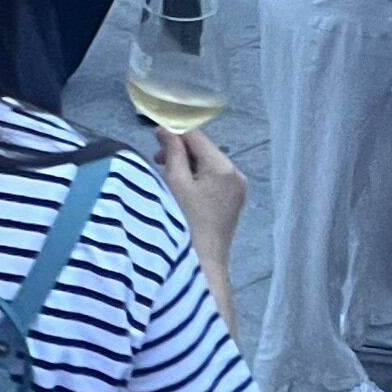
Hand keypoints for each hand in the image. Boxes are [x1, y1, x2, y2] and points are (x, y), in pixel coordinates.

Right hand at [153, 124, 244, 252]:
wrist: (202, 263)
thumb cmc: (185, 222)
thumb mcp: (175, 182)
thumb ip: (172, 151)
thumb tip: (165, 128)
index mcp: (223, 167)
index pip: (197, 136)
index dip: (174, 133)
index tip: (153, 138)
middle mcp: (236, 174)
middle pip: (204, 150)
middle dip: (180, 151)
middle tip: (157, 161)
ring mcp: (237, 189)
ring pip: (208, 164)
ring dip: (187, 165)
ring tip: (167, 176)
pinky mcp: (233, 201)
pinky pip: (213, 179)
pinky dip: (197, 178)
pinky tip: (182, 189)